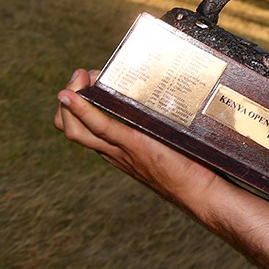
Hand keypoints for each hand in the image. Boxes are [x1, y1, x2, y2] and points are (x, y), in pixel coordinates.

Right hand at [53, 69, 221, 211]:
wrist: (199, 192)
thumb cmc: (191, 164)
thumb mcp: (167, 141)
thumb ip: (159, 124)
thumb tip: (168, 96)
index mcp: (118, 150)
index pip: (82, 129)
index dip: (75, 106)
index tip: (84, 82)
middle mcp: (113, 151)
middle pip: (72, 129)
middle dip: (68, 100)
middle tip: (79, 76)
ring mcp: (121, 150)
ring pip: (78, 129)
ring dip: (72, 101)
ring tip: (77, 79)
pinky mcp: (134, 145)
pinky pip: (101, 127)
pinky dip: (83, 111)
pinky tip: (74, 97)